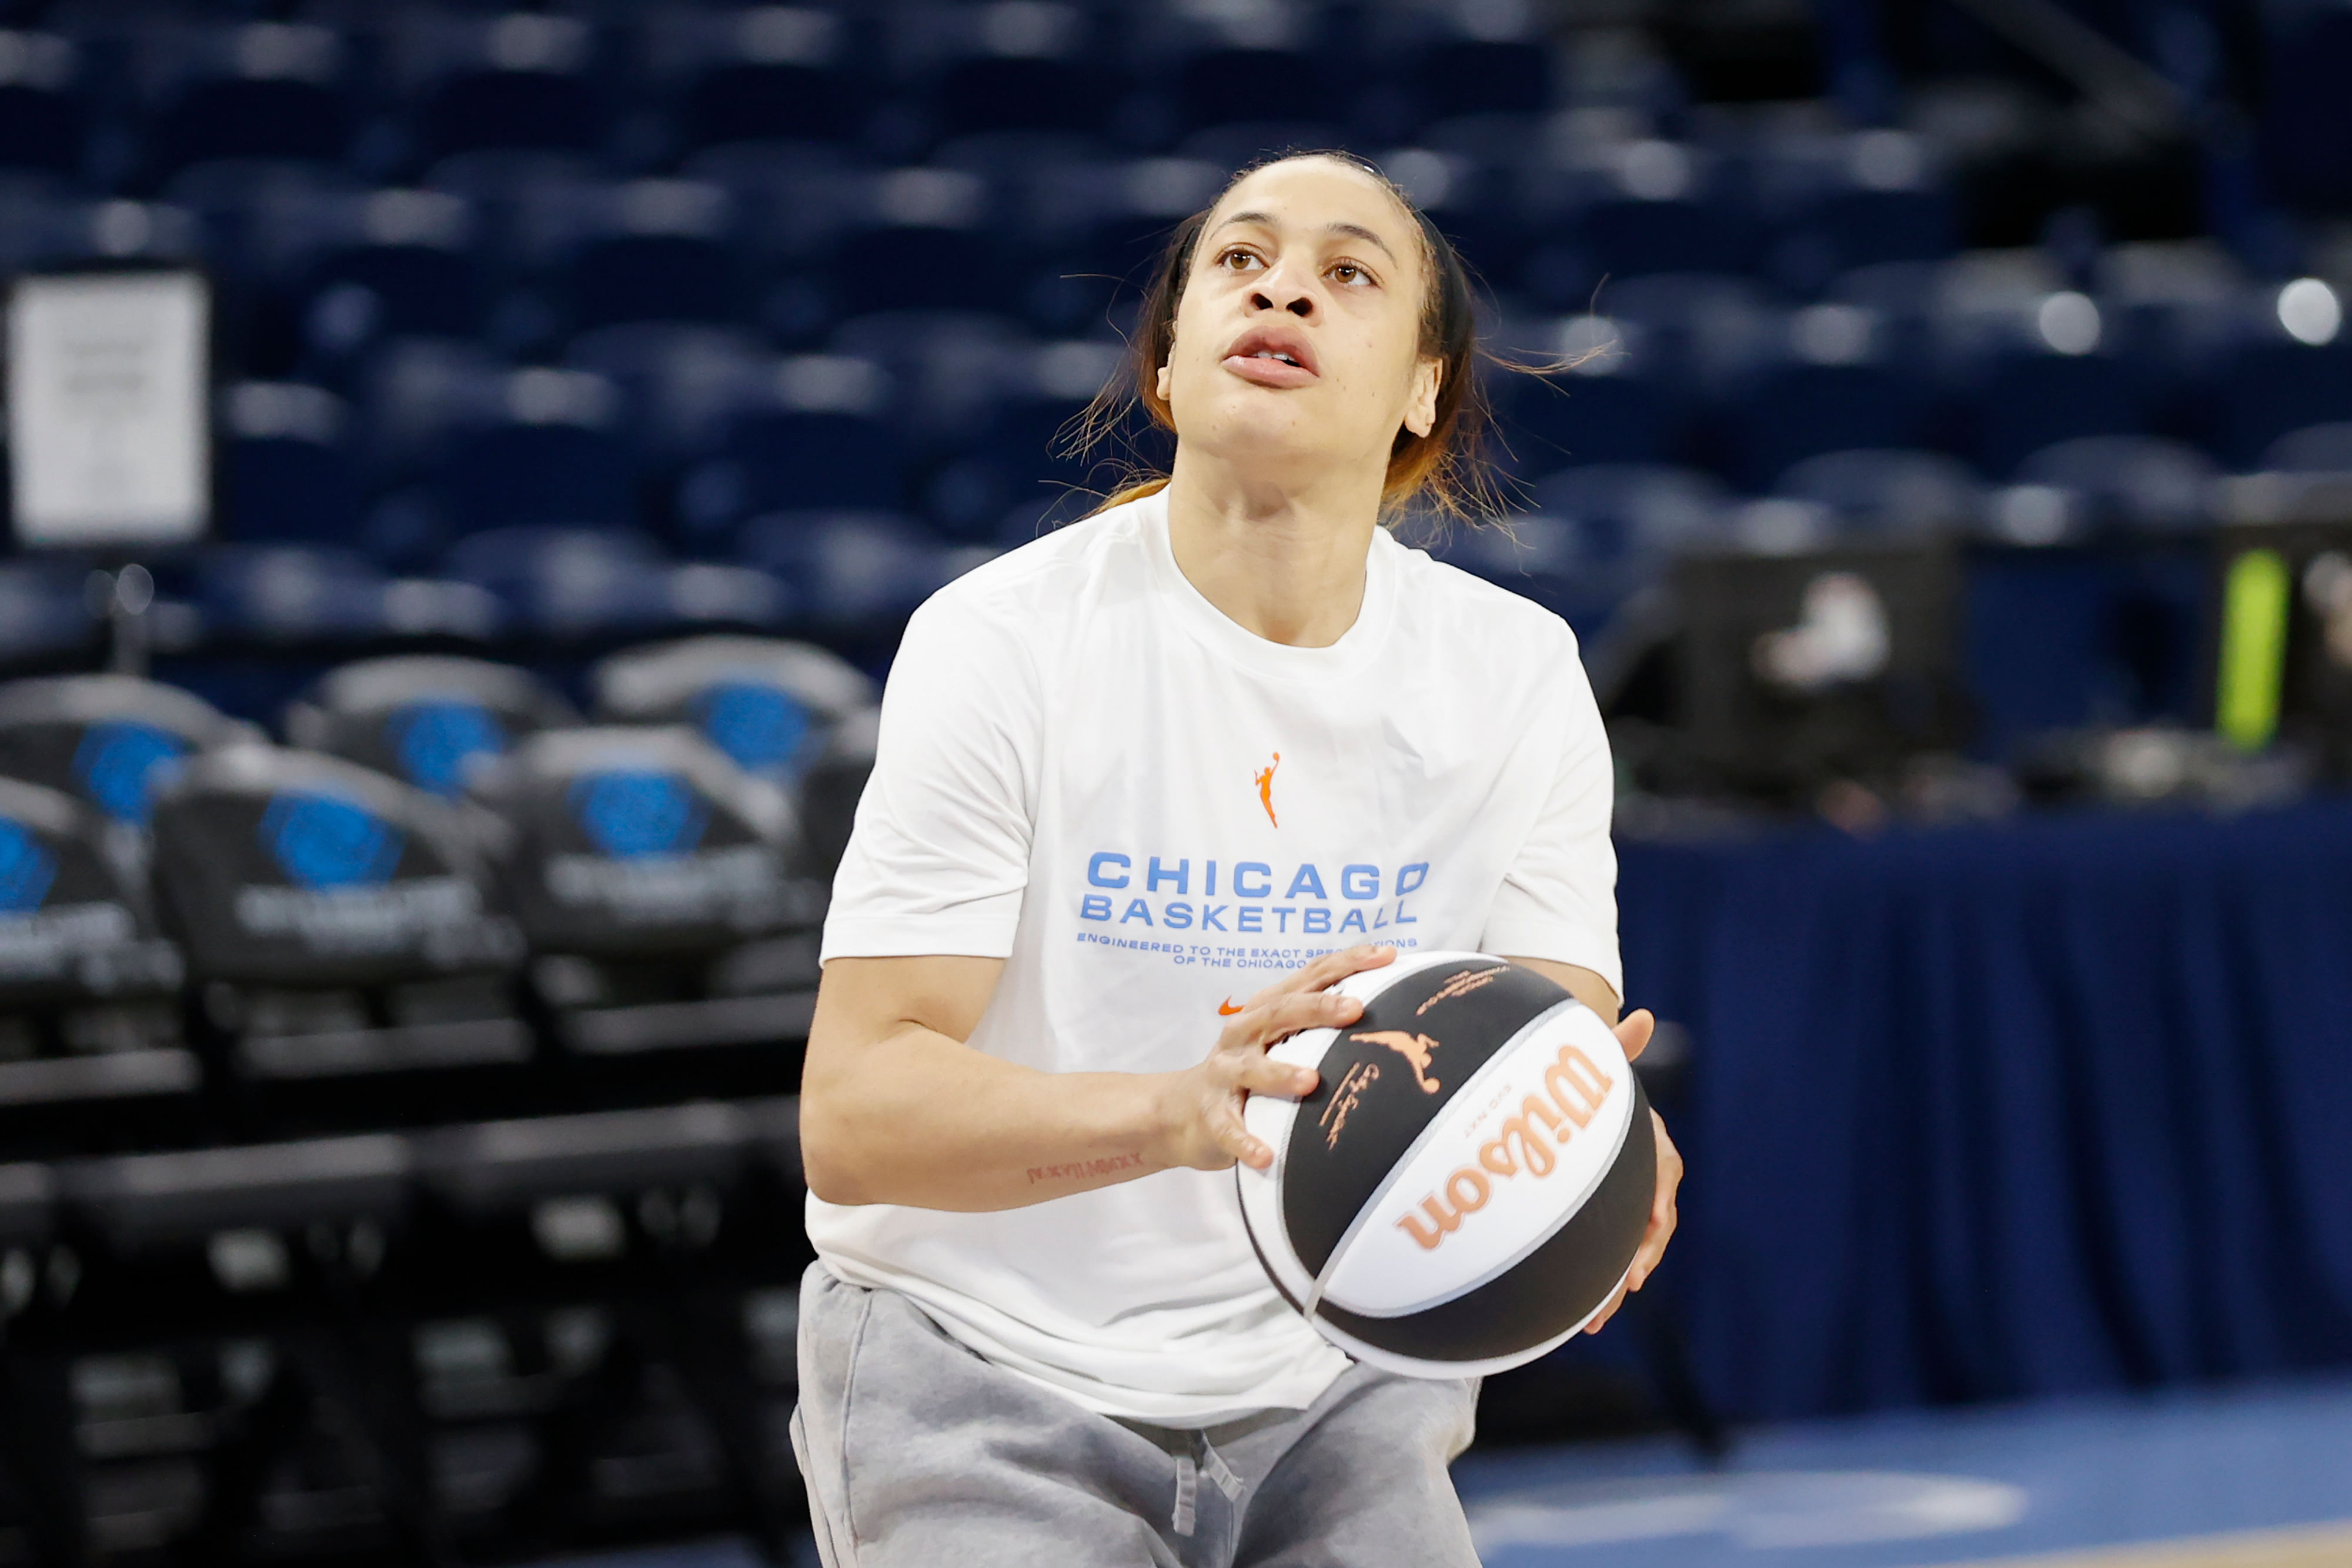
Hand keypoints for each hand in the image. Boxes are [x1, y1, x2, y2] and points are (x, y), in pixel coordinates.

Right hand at [1153, 945, 1397, 1172]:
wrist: (1182, 1109)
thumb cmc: (1248, 1068)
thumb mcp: (1278, 1037)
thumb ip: (1317, 1022)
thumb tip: (1390, 1007)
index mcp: (1266, 1008)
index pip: (1310, 977)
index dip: (1347, 963)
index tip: (1387, 956)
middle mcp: (1244, 1032)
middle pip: (1281, 1012)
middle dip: (1319, 1008)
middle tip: (1356, 1010)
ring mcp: (1225, 1072)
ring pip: (1253, 1069)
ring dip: (1281, 1074)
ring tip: (1310, 1081)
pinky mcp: (1212, 1114)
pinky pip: (1228, 1127)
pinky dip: (1245, 1141)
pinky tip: (1264, 1155)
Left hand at [1583, 1008, 1682, 1334]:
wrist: (1577, 1115)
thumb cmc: (1589, 1090)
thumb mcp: (1601, 1068)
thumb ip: (1616, 1048)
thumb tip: (1642, 1017)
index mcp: (1651, 1145)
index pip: (1662, 1171)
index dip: (1658, 1195)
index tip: (1654, 1218)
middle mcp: (1646, 1179)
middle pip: (1653, 1223)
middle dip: (1642, 1254)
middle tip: (1628, 1280)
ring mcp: (1629, 1208)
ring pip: (1634, 1251)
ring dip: (1618, 1284)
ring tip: (1597, 1316)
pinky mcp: (1610, 1230)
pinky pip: (1612, 1262)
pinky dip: (1601, 1289)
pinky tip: (1584, 1317)